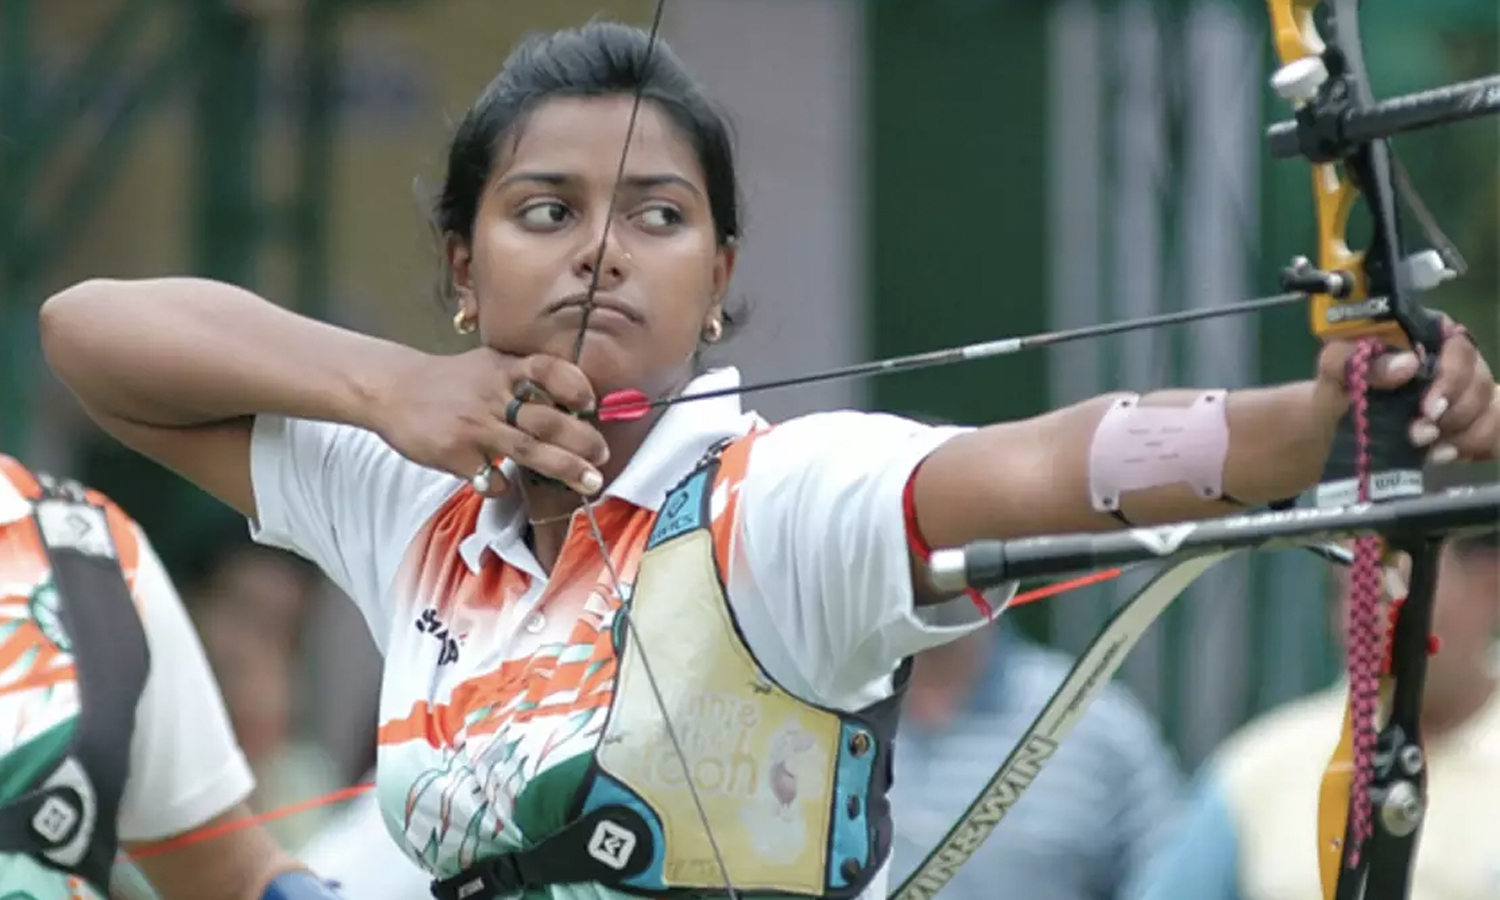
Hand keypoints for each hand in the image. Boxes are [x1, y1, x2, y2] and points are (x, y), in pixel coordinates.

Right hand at [372, 349, 608, 496]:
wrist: (393, 390)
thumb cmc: (450, 381)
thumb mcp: (488, 366)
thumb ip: (524, 379)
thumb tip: (576, 404)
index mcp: (504, 369)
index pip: (547, 370)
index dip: (574, 385)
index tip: (591, 404)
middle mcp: (492, 396)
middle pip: (546, 418)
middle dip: (582, 440)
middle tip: (602, 455)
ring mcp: (475, 426)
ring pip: (529, 449)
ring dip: (564, 468)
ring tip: (590, 481)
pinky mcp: (456, 454)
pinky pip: (490, 477)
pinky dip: (503, 486)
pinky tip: (506, 486)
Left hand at [1315, 316, 1497, 463]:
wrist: (1338, 430)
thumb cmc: (1340, 391)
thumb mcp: (1335, 370)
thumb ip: (1358, 359)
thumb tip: (1408, 364)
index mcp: (1424, 336)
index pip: (1457, 346)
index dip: (1451, 377)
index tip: (1429, 409)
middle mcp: (1453, 359)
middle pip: (1479, 380)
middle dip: (1453, 413)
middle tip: (1419, 435)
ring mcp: (1467, 391)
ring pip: (1490, 408)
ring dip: (1463, 434)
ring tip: (1428, 450)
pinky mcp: (1473, 421)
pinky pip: (1496, 430)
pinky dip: (1476, 445)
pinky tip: (1445, 455)